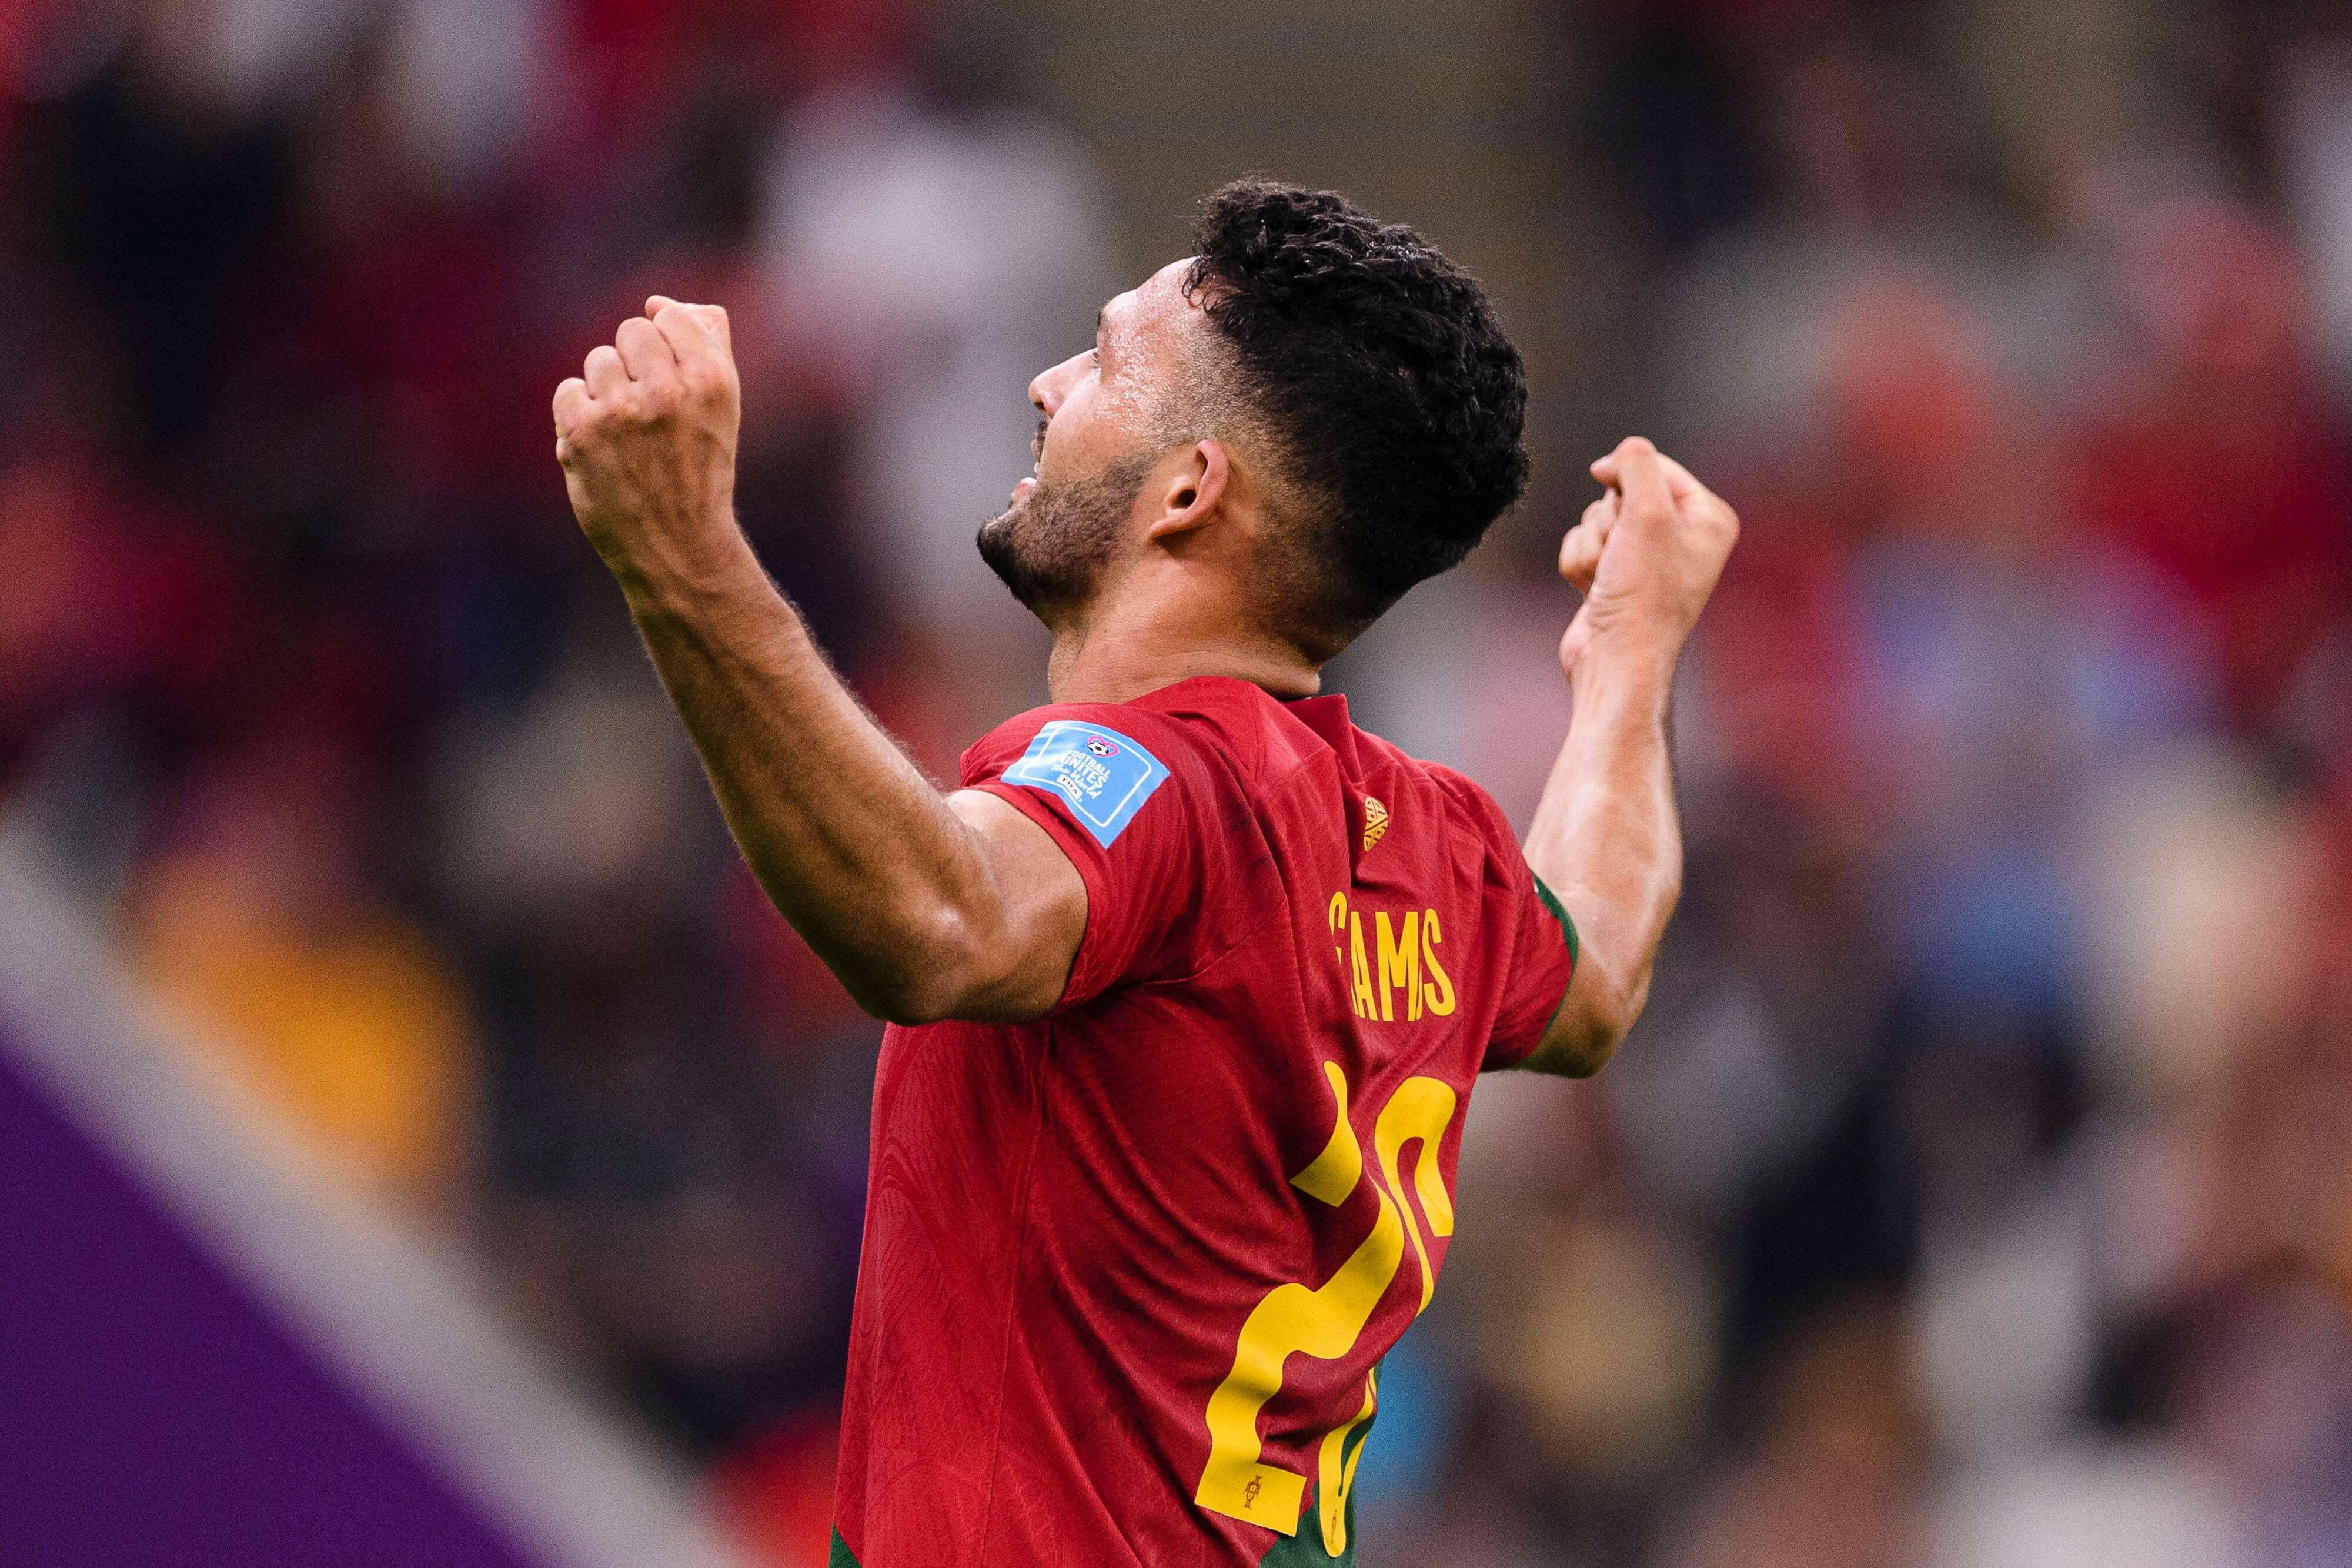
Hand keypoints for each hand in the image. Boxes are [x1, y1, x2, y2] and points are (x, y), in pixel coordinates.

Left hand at [553, 296, 741, 589]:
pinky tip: (603, 447)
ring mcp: (622, 410)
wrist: (679, 547)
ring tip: (627, 433)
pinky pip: (570, 391)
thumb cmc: (700, 472)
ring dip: (607, 390)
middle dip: (635, 363)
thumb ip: (706, 345)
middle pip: (632, 330)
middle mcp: (668, 390)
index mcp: (712, 378)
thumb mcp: (723, 408)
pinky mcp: (582, 432)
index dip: (666, 344)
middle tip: (649, 411)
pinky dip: (580, 417)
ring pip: (598, 359)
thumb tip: (658, 301)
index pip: (670, 315)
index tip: (672, 380)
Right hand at [1557, 437, 1736, 674]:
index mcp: (1708, 518)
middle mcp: (1682, 536)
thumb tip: (1621, 454)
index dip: (1625, 473)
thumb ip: (1637, 465)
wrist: (1616, 659)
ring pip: (1596, 519)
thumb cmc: (1642, 595)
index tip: (1603, 479)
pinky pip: (1584, 546)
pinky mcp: (1615, 576)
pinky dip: (1580, 565)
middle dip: (1608, 521)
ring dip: (1592, 546)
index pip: (1655, 465)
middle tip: (1621, 553)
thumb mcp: (1647, 513)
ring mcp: (1647, 558)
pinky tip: (1594, 590)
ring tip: (1608, 578)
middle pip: (1621, 493)